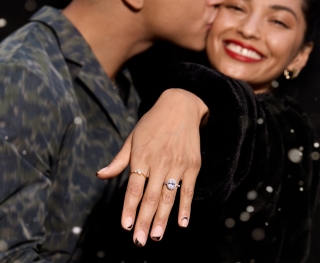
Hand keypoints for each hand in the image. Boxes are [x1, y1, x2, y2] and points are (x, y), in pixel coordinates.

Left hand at [97, 89, 207, 245]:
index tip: (125, 226)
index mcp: (142, 155)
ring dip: (162, 219)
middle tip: (138, 241)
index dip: (129, 207)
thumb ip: (119, 159)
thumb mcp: (133, 137)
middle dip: (143, 220)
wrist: (180, 106)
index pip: (134, 187)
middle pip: (151, 196)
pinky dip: (186, 207)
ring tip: (155, 237)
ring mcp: (178, 163)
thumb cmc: (152, 122)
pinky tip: (182, 223)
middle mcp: (160, 161)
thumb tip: (100, 176)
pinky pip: (188, 189)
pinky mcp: (193, 165)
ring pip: (169, 196)